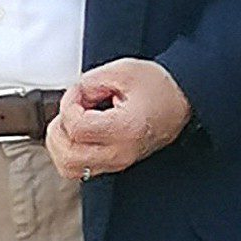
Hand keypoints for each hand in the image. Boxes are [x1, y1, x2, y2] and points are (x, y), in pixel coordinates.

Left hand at [46, 58, 190, 181]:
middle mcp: (121, 152)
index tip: (79, 92)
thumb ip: (90, 82)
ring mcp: (118, 162)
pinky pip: (80, 169)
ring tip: (71, 123)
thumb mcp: (122, 71)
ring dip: (60, 145)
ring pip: (69, 169)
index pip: (76, 127)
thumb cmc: (159, 87)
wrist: (181, 100)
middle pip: (68, 155)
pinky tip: (76, 135)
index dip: (69, 104)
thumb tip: (74, 96)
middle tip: (71, 109)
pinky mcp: (115, 164)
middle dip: (60, 128)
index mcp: (125, 129)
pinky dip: (69, 153)